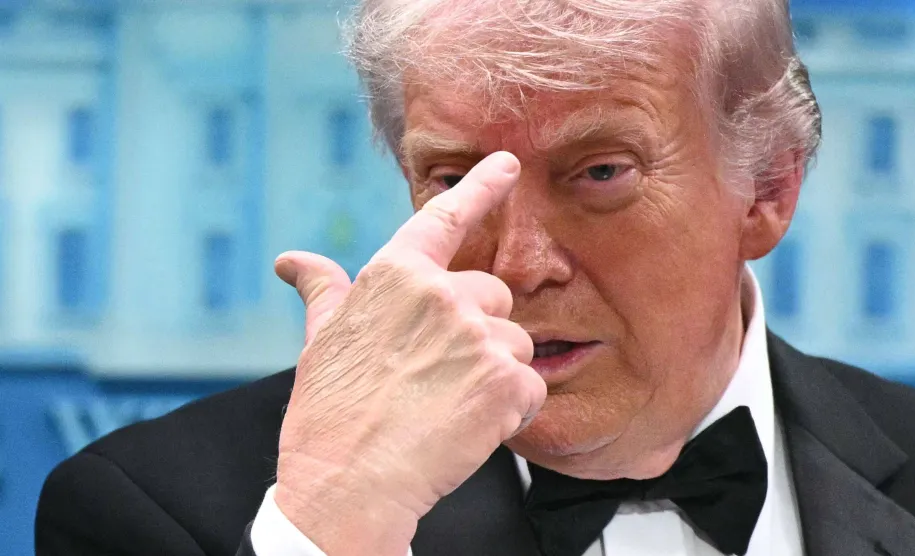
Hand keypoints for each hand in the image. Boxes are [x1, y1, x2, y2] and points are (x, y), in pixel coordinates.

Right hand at [272, 151, 546, 554]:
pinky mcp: (505, 381)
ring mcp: (477, 337)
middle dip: (478, 332)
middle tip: (439, 376)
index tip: (508, 164)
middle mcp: (442, 295)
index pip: (445, 218)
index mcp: (395, 276)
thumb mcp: (320, 343)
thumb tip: (293, 261)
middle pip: (493, 297)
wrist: (348, 485)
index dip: (481, 186)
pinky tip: (469, 427)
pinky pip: (530, 385)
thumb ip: (323, 292)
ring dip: (495, 374)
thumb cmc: (329, 416)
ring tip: (448, 406)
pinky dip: (511, 410)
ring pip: (516, 343)